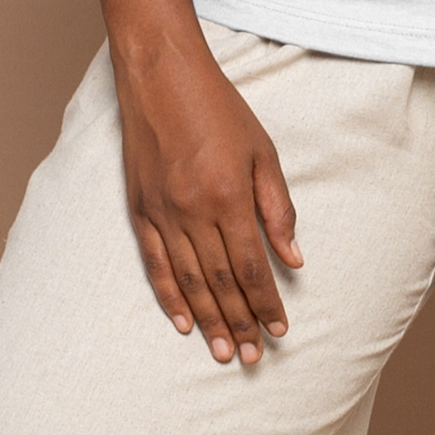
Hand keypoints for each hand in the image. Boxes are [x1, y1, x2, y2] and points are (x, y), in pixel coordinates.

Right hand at [115, 36, 303, 368]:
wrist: (161, 76)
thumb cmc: (219, 109)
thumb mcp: (264, 152)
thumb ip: (278, 208)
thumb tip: (294, 259)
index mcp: (228, 197)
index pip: (253, 267)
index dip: (266, 304)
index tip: (279, 331)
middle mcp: (193, 211)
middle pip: (220, 282)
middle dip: (240, 323)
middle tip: (254, 357)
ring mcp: (162, 213)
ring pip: (187, 281)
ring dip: (208, 320)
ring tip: (223, 352)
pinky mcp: (139, 209)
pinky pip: (154, 263)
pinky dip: (167, 296)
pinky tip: (181, 322)